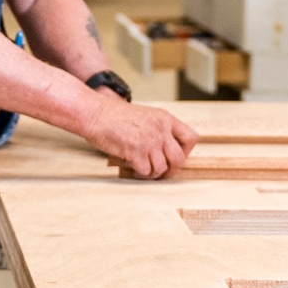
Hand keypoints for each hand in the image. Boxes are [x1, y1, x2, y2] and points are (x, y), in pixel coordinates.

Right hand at [83, 93, 198, 178]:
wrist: (95, 113)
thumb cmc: (115, 116)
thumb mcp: (145, 116)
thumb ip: (159, 129)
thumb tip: (166, 150)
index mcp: (165, 119)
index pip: (191, 138)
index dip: (185, 151)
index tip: (173, 156)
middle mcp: (161, 129)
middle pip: (179, 158)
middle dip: (171, 169)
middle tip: (162, 172)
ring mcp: (149, 140)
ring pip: (162, 168)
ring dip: (154, 173)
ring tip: (144, 170)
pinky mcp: (136, 151)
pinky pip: (146, 171)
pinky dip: (140, 173)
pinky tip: (133, 169)